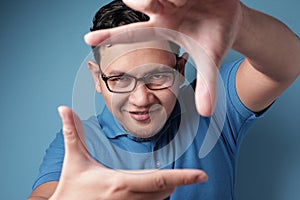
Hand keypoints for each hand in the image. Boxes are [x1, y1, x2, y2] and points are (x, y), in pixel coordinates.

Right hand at [50, 106, 207, 199]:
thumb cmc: (71, 187)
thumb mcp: (74, 159)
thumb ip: (71, 133)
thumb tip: (63, 109)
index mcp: (120, 182)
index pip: (159, 179)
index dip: (183, 177)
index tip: (202, 175)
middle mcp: (129, 198)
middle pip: (164, 190)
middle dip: (175, 180)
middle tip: (184, 173)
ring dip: (166, 189)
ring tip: (169, 180)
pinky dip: (157, 198)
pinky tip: (153, 190)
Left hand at [84, 0, 242, 115]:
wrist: (234, 20)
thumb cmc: (215, 38)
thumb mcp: (209, 62)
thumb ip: (205, 86)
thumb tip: (205, 113)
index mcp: (164, 28)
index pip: (132, 33)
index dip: (111, 36)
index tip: (87, 40)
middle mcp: (163, 10)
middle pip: (138, 2)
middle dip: (146, 2)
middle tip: (170, 7)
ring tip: (188, 3)